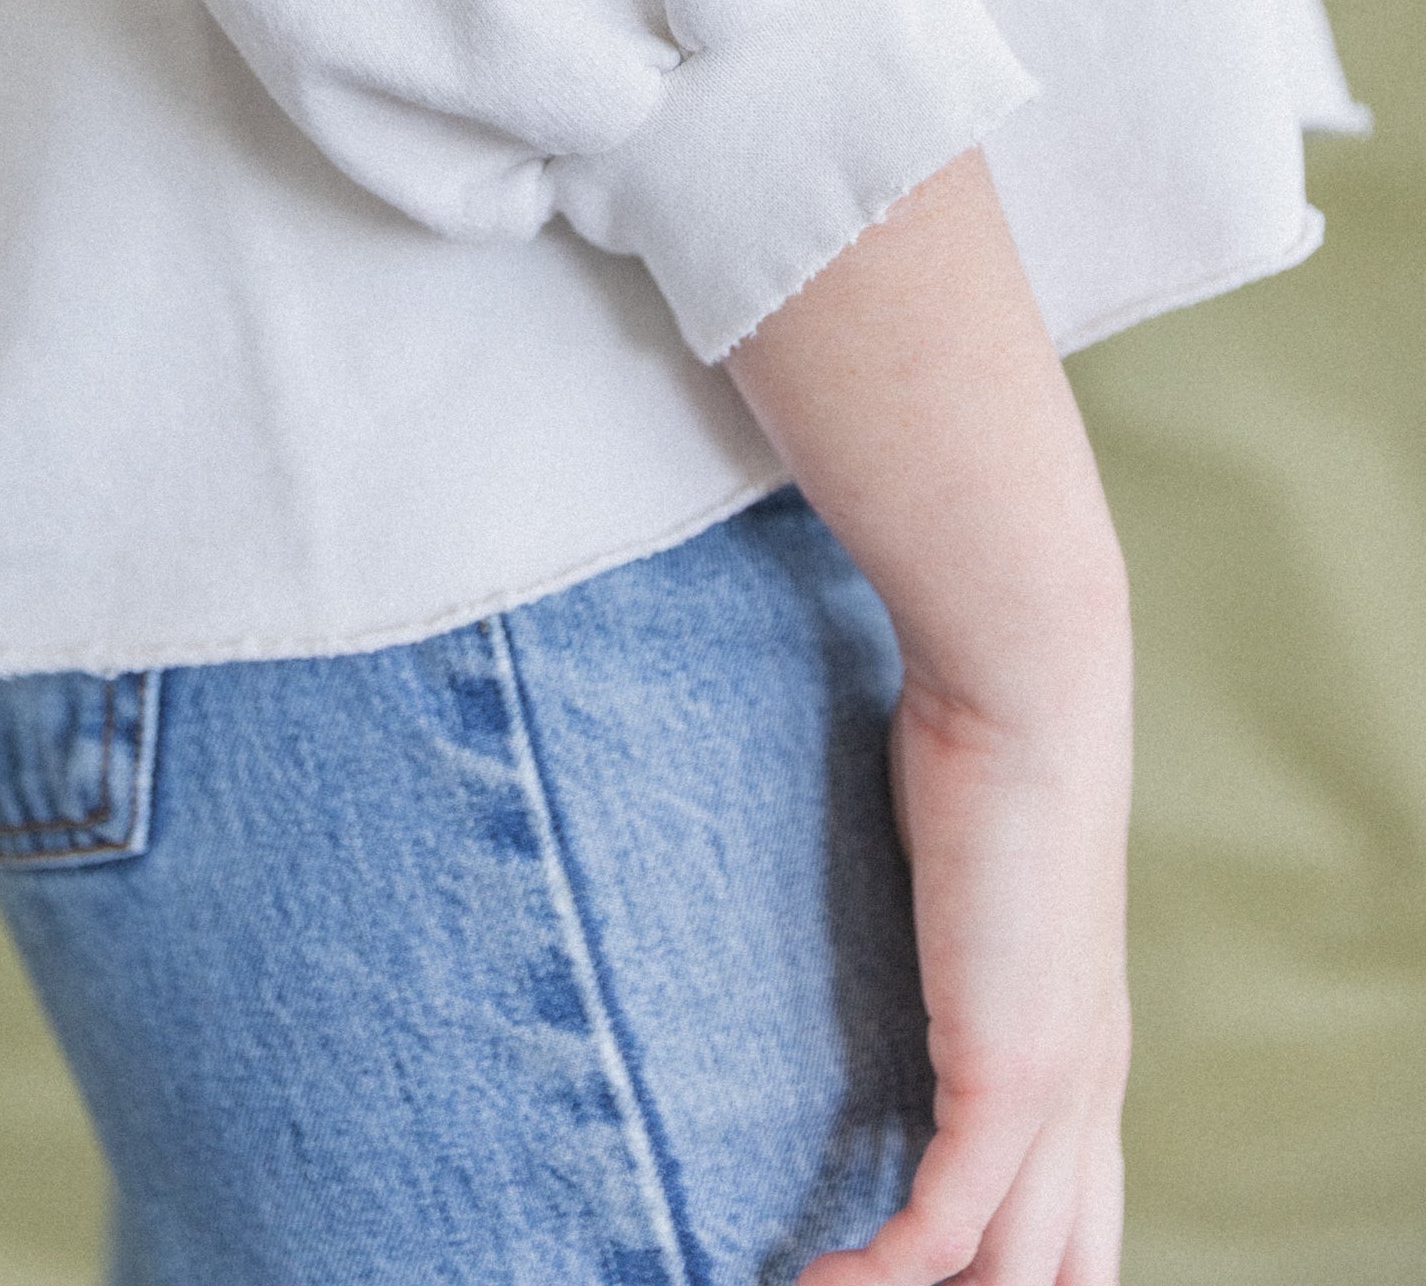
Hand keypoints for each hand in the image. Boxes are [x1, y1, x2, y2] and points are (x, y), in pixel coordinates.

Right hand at [719, 148, 1133, 1285]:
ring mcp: (1055, 1088)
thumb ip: (929, 878)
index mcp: (1078, 1040)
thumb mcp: (963, 831)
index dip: (1011, 1267)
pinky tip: (810, 1283)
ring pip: (1012, 1270)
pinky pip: (946, 1233)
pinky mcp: (1009, 1073)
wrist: (1030, 668)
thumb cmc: (985, 714)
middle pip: (1061, 1266)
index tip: (905, 1271)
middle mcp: (1082, 1083)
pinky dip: (881, 1279)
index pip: (1070, 1216)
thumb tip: (873, 849)